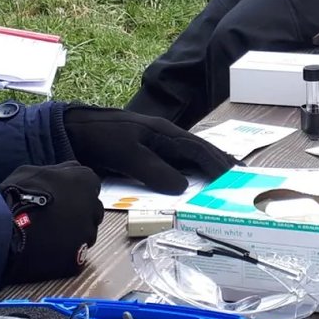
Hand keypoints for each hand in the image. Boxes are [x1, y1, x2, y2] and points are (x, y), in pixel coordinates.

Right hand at [0, 162, 103, 282]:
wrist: (3, 230)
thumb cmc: (16, 195)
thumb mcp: (33, 170)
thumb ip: (57, 171)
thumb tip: (66, 173)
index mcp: (85, 181)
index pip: (89, 185)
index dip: (74, 191)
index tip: (62, 197)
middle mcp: (93, 207)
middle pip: (91, 210)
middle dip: (78, 212)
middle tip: (55, 216)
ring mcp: (86, 234)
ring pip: (85, 233)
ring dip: (73, 233)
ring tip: (49, 234)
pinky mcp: (78, 257)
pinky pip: (76, 254)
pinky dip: (65, 252)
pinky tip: (48, 249)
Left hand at [62, 105, 237, 192]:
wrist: (75, 130)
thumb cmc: (102, 138)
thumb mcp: (127, 154)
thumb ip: (154, 170)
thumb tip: (182, 187)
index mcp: (165, 134)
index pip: (199, 151)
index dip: (218, 165)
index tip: (236, 179)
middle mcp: (166, 139)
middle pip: (200, 152)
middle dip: (222, 164)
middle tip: (244, 178)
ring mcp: (157, 146)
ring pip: (190, 159)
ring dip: (209, 169)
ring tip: (227, 180)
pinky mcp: (148, 155)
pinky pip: (176, 165)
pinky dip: (191, 173)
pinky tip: (194, 182)